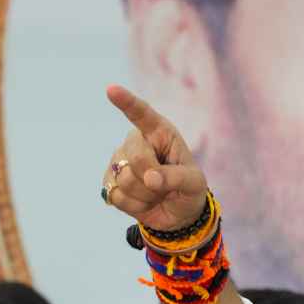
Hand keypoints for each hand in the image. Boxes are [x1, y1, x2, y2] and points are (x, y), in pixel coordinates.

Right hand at [102, 85, 206, 229]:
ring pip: (124, 179)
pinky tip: (145, 202)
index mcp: (160, 133)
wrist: (178, 214)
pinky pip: (116, 196)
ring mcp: (119, 162)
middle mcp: (137, 143)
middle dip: (152, 175)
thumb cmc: (189, 189)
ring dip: (146, 194)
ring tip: (157, 193)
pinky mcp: (109, 182)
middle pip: (134, 156)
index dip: (127, 102)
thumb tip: (149, 178)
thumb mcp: (194, 183)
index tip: (111, 89)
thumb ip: (175, 177)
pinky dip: (136, 206)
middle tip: (166, 184)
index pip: (142, 114)